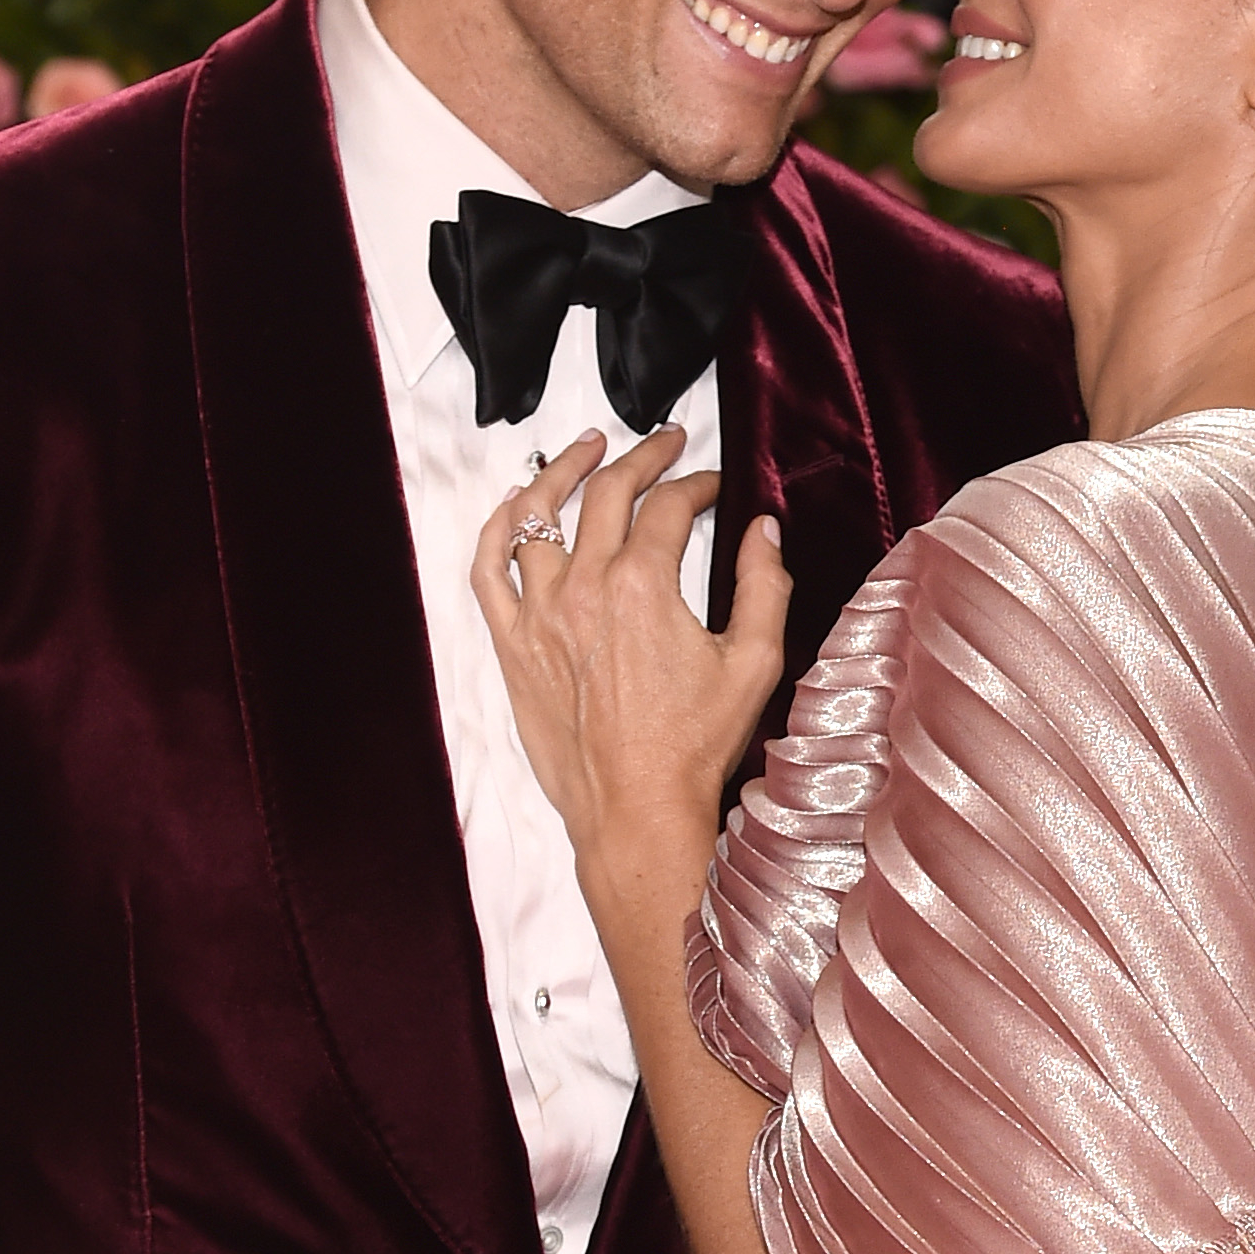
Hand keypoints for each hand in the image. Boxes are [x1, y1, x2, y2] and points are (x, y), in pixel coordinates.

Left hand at [471, 429, 785, 901]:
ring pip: (537, 515)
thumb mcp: (754, 663)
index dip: (698, 484)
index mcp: (644, 586)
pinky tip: (517, 504)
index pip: (670, 506)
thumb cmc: (693, 747)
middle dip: (642, 457)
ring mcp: (539, 614)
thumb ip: (764, 587)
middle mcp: (584, 588)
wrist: (635, 809)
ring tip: (588, 448)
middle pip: (607, 493)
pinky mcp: (512, 645)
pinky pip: (489, 569)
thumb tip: (763, 532)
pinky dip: (498, 527)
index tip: (714, 486)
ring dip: (565, 471)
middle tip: (665, 444)